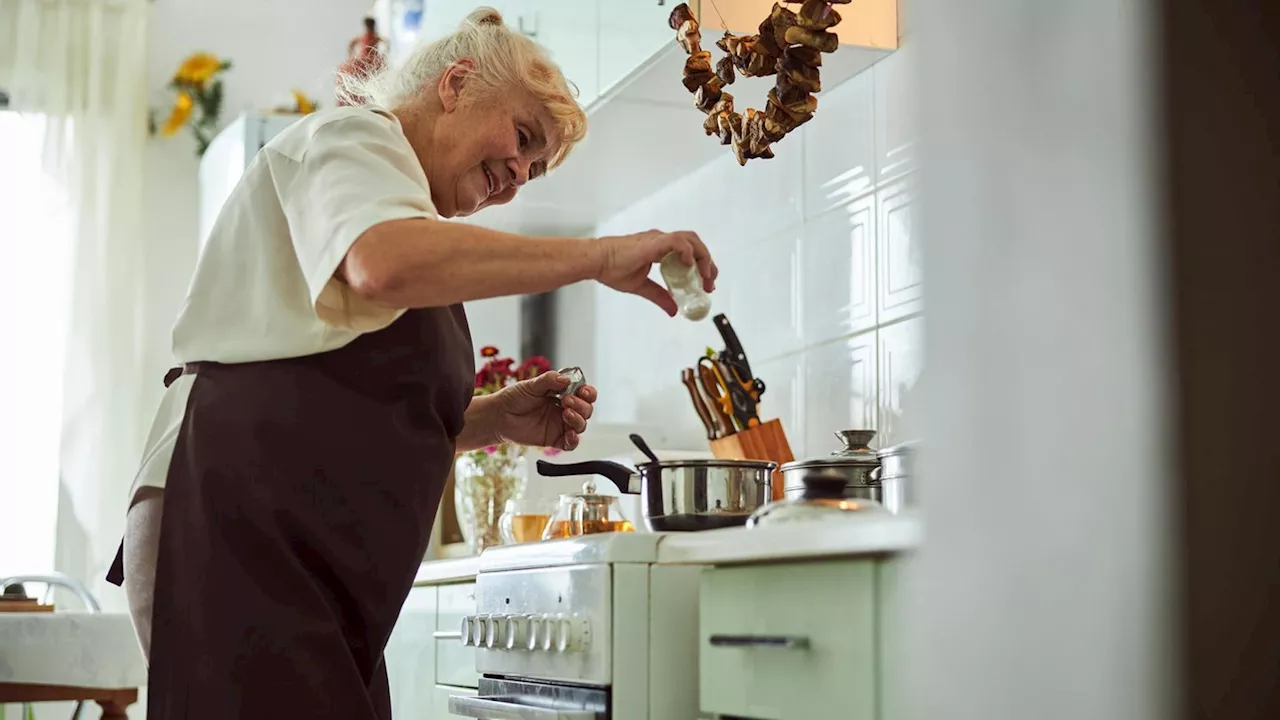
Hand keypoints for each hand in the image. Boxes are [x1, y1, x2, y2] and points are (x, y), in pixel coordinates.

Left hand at [490, 371, 597, 450]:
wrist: (498, 416)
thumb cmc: (514, 398)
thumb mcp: (532, 385)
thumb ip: (549, 380)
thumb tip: (566, 379)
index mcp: (562, 394)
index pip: (584, 393)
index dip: (588, 392)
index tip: (583, 391)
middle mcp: (564, 409)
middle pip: (586, 410)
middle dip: (582, 405)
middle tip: (567, 401)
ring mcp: (560, 425)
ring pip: (581, 425)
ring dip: (578, 419)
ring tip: (566, 413)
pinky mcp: (554, 439)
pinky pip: (570, 444)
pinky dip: (574, 440)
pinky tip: (569, 434)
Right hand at [596, 230, 718, 315]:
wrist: (596, 261)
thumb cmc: (611, 269)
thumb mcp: (641, 287)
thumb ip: (659, 296)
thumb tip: (673, 311)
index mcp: (659, 248)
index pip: (689, 253)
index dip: (701, 267)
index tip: (705, 285)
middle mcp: (661, 240)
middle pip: (695, 244)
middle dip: (707, 263)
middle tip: (709, 283)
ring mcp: (658, 239)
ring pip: (691, 240)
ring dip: (702, 258)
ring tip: (704, 277)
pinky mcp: (653, 242)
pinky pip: (677, 242)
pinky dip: (687, 252)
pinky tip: (689, 265)